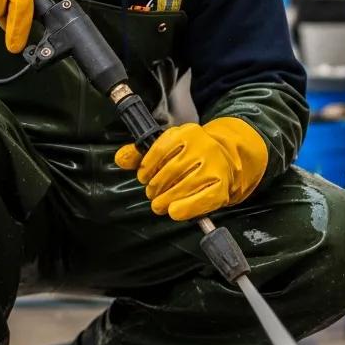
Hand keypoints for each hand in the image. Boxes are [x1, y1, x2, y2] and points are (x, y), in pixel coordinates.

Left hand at [114, 117, 267, 220]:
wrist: (224, 159)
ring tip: (159, 204)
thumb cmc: (190, 156)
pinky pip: (201, 200)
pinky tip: (174, 211)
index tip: (143, 177)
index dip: (146, 167)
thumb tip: (120, 159)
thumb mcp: (167, 148)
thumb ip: (141, 154)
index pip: (159, 149)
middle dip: (155, 187)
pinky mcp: (221, 185)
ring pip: (183, 186)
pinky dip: (185, 209)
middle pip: (170, 170)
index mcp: (187, 133)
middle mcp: (203, 146)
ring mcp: (214, 165)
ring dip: (166, 200)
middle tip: (152, 194)